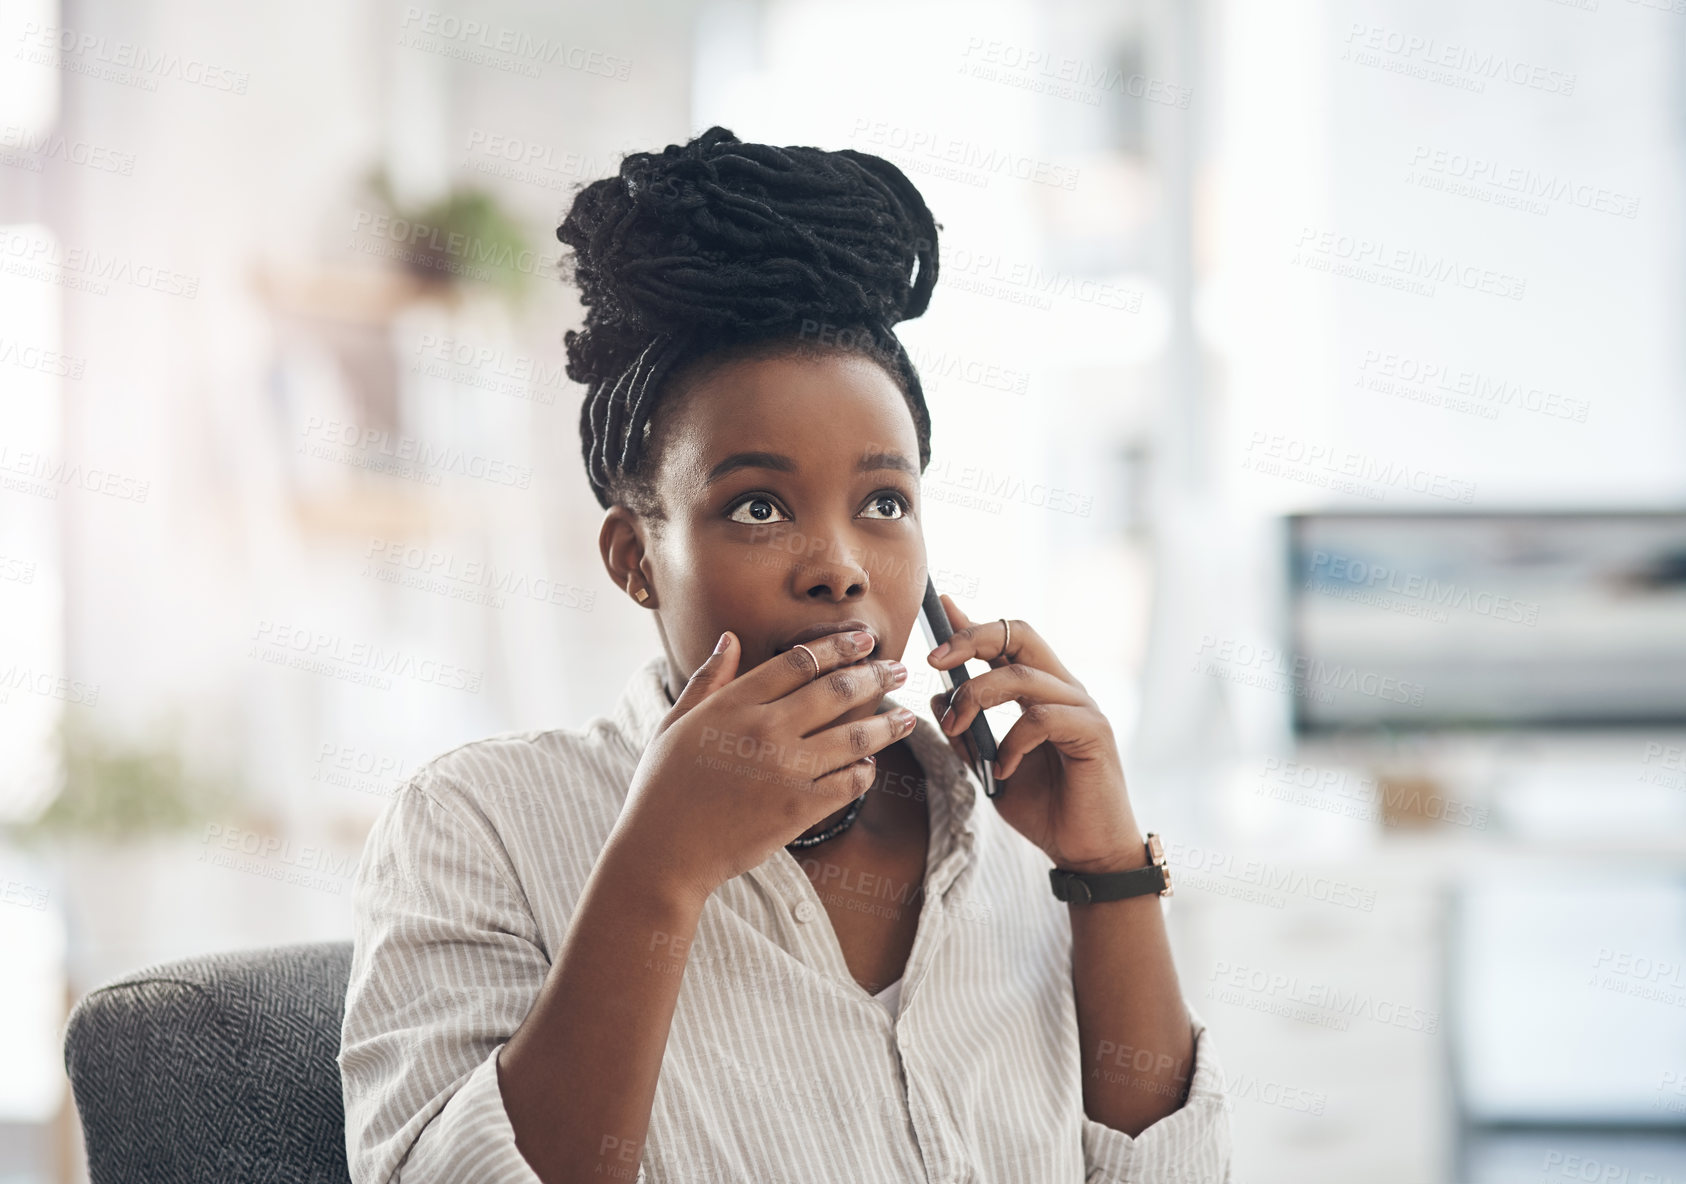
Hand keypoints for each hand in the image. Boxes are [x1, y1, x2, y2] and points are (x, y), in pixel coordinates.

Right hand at [612, 630, 918, 903]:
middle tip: (899, 669)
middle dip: (875, 676)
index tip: (865, 639)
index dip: (839, 646)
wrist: (664, 852)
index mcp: (735, 703)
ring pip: (853, 737)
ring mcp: (786, 770)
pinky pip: (848, 783)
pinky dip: (864, 772)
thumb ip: (708, 680)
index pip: (800, 661)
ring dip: (887, 724)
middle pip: (836, 691)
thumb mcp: (674, 723)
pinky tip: (871, 765)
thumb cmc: (663, 787)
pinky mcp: (800, 808)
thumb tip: (731, 639)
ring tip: (907, 716)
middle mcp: (766, 730)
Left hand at [925, 594, 1145, 873]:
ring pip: (1023, 675)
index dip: (972, 623)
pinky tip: (1002, 769)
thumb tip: (937, 697)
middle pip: (1020, 633)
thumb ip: (969, 734)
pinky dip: (1011, 741)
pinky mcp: (1095, 732)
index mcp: (1042, 692)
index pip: (1008, 640)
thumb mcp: (991, 768)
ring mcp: (1083, 708)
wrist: (1086, 853)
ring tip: (956, 726)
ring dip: (976, 697)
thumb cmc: (1045, 809)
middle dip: (972, 638)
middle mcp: (1064, 689)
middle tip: (935, 661)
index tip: (939, 609)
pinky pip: (1042, 718)